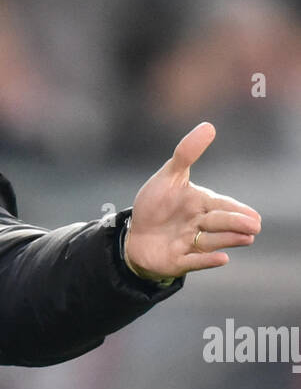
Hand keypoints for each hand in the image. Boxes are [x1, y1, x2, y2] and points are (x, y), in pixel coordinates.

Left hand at [124, 121, 260, 279]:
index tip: (254, 215)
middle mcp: (198, 225)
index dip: (238, 210)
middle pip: (218, 223)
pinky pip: (193, 261)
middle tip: (253, 226)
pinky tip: (222, 259)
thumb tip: (209, 127)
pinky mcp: (177, 261)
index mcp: (200, 204)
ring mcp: (189, 244)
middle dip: (235, 224)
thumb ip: (186, 154)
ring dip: (227, 240)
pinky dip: (207, 260)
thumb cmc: (155, 205)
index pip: (221, 205)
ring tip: (246, 238)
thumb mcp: (168, 177)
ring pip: (210, 242)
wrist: (134, 234)